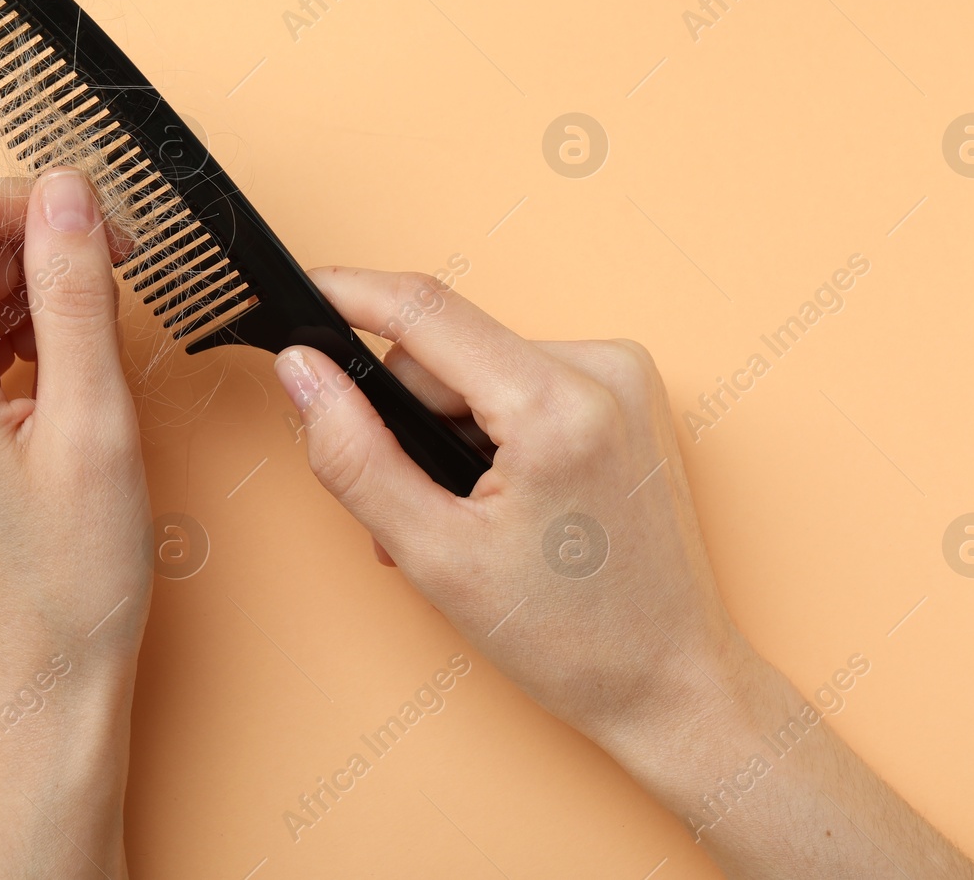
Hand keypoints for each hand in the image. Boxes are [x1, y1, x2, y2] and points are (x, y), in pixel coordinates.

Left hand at [0, 170, 149, 878]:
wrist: (44, 679)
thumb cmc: (71, 576)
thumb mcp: (94, 422)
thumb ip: (77, 294)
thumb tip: (69, 190)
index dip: (41, 203)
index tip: (112, 237)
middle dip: (45, 244)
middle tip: (124, 286)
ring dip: (41, 290)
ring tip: (104, 346)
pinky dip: (30, 331)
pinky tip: (75, 372)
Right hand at [274, 267, 973, 878]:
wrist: (673, 683)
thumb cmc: (573, 640)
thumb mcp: (434, 555)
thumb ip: (353, 454)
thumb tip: (301, 372)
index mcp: (558, 404)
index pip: (426, 310)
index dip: (349, 294)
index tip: (299, 290)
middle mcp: (604, 368)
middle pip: (449, 353)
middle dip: (407, 422)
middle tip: (405, 513)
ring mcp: (625, 377)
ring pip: (482, 371)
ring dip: (449, 437)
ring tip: (460, 524)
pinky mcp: (629, 394)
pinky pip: (524, 385)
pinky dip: (493, 435)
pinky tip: (498, 503)